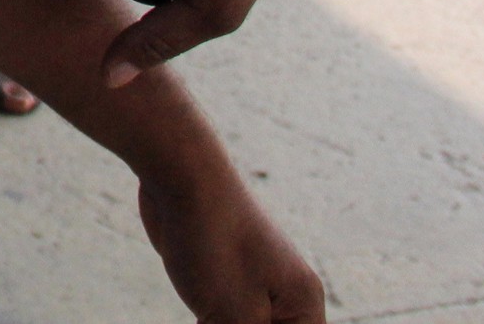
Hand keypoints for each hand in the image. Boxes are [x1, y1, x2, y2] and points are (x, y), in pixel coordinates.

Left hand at [139, 161, 324, 323]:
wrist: (180, 174)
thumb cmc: (214, 240)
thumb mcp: (232, 314)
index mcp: (302, 306)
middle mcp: (284, 296)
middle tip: (214, 323)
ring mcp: (251, 284)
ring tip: (206, 317)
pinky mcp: (219, 278)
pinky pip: (221, 319)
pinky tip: (199, 319)